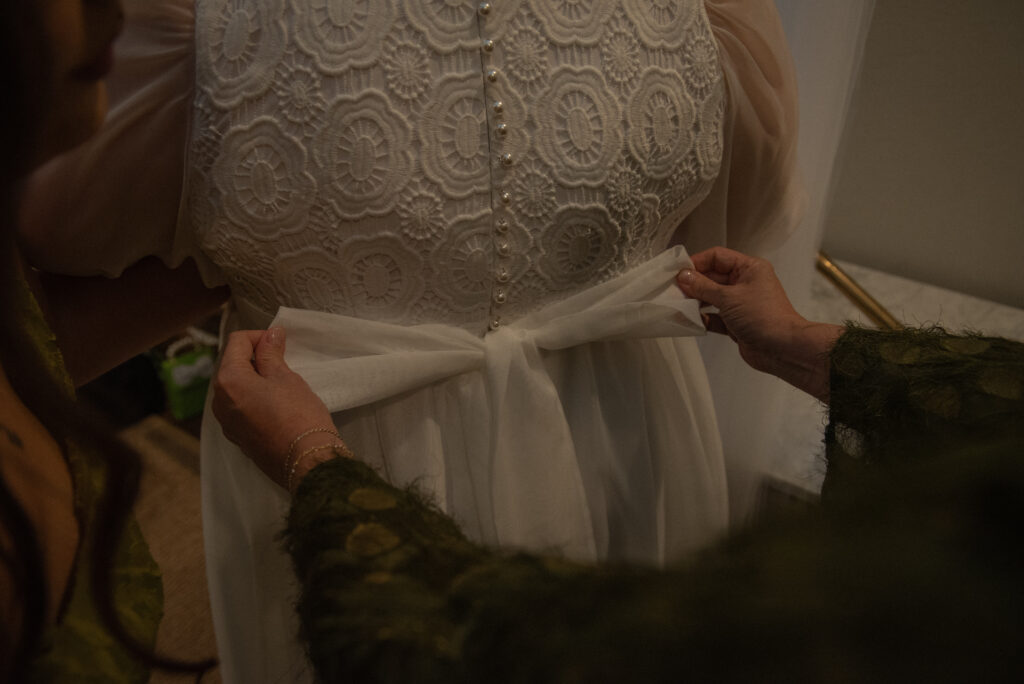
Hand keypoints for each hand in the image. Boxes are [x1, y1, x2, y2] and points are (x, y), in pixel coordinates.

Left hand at [212, 327, 339, 489]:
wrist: (306, 461)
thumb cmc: (298, 414)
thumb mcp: (285, 377)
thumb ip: (270, 353)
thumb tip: (270, 334)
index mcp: (228, 381)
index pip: (237, 343)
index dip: (260, 336)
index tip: (281, 341)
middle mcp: (219, 402)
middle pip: (232, 365)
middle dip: (254, 357)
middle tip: (283, 359)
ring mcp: (227, 422)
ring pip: (236, 388)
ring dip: (254, 378)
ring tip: (281, 381)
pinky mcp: (238, 438)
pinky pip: (241, 408)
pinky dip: (254, 398)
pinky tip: (276, 404)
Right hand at [677, 247, 842, 401]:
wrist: (782, 349)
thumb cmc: (762, 316)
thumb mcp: (729, 297)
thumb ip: (703, 286)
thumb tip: (683, 276)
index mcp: (749, 268)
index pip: (717, 257)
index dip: (697, 262)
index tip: (677, 271)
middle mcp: (745, 283)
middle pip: (712, 277)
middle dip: (693, 283)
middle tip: (672, 290)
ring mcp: (740, 304)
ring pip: (711, 297)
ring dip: (695, 301)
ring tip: (676, 304)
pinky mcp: (735, 323)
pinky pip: (714, 317)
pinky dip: (702, 318)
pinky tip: (687, 320)